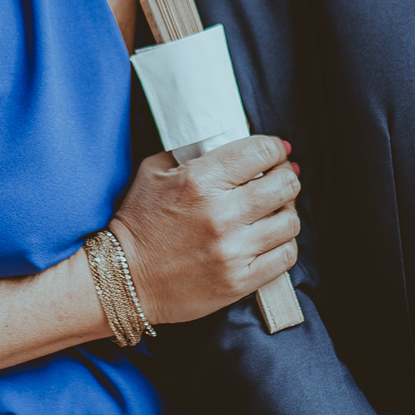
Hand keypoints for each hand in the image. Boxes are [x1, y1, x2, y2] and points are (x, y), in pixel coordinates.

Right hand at [111, 135, 299, 324]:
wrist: (124, 281)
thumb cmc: (140, 222)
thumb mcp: (155, 171)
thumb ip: (195, 149)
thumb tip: (239, 132)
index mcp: (200, 180)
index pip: (262, 152)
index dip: (276, 149)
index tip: (276, 153)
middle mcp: (221, 214)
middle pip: (286, 185)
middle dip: (286, 177)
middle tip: (277, 180)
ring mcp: (233, 250)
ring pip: (290, 221)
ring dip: (286, 212)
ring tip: (273, 212)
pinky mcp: (239, 281)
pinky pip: (286, 257)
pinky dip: (283, 244)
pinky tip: (270, 239)